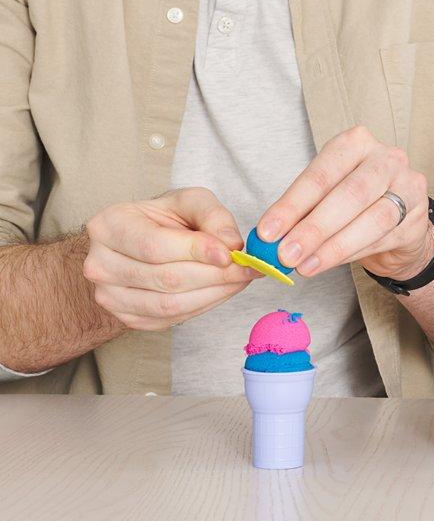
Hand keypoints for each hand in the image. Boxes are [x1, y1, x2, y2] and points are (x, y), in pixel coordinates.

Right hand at [83, 188, 253, 331]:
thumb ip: (212, 216)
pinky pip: (170, 319)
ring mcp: (109, 296)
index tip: (231, 254)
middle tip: (247, 268)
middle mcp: (99, 264)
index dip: (196, 252)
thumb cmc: (164, 218)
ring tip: (240, 279)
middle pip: (165, 279)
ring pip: (169, 304)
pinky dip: (203, 306)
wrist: (139, 243)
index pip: (155, 245)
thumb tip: (231, 244)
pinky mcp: (127, 318)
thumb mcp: (189, 201)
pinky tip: (221, 290)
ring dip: (213, 294)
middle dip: (214, 276)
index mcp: (109, 226)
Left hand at [258, 127, 433, 284]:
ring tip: (304, 265)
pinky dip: (351, 254)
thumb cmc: (354, 203)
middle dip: (314, 228)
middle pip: (351, 194)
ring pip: (373, 218)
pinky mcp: (418, 218)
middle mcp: (387, 159)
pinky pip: (383, 238)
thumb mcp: (326, 195)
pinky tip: (327, 264)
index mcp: (357, 143)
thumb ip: (302, 212)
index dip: (292, 205)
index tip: (268, 232)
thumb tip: (269, 239)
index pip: (322, 174)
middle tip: (286, 253)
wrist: (397, 223)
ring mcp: (409, 186)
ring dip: (333, 246)